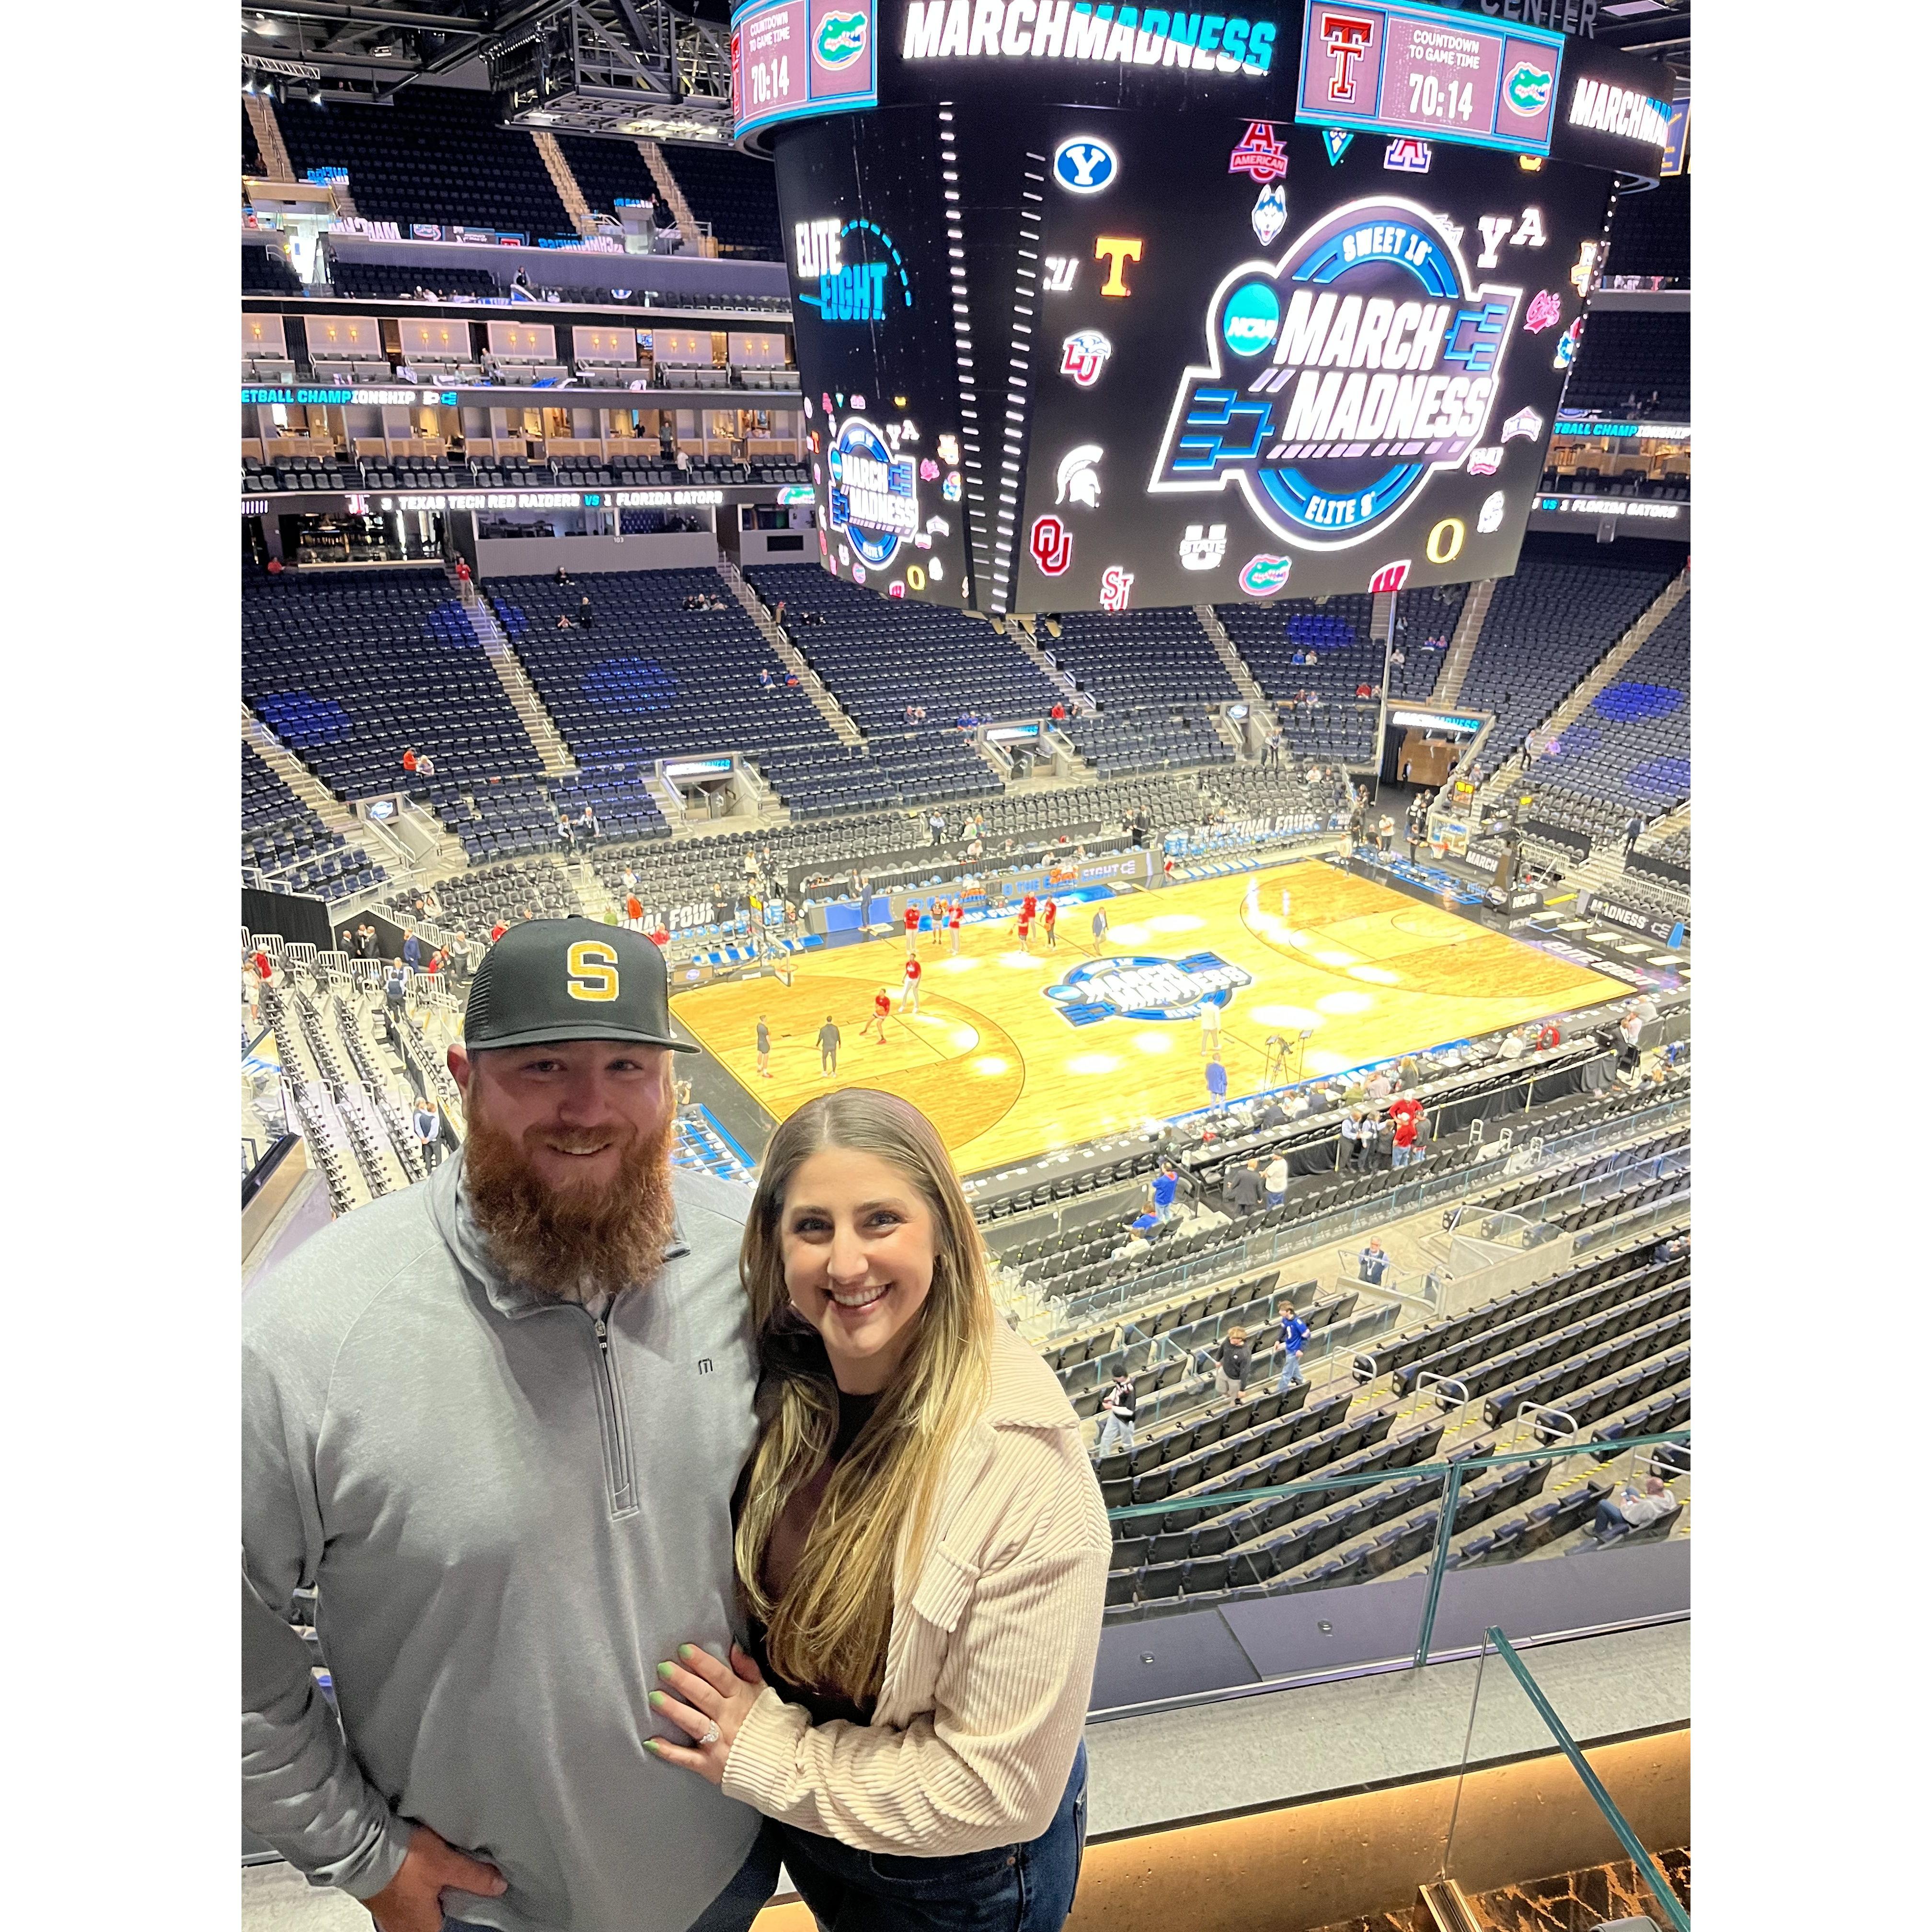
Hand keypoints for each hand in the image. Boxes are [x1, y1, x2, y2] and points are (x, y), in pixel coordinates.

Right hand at [362, 1824, 505, 1931]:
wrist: (364, 1848)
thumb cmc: (403, 1862)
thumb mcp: (447, 1865)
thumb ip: (474, 1877)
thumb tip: (499, 1886)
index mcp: (422, 1928)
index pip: (448, 1931)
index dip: (460, 1915)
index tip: (467, 1900)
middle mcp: (404, 1927)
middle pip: (432, 1921)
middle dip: (444, 1905)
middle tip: (456, 1886)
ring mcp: (389, 1915)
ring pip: (417, 1912)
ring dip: (428, 1898)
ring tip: (439, 1878)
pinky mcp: (380, 1899)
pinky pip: (403, 1901)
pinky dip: (414, 1891)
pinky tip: (418, 1874)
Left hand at [646, 1643, 767, 1786]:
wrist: (779, 1762)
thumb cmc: (766, 1722)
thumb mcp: (762, 1692)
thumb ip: (748, 1669)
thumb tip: (734, 1647)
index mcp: (740, 1698)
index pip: (720, 1676)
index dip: (703, 1663)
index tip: (684, 1649)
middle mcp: (728, 1718)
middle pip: (704, 1696)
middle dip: (683, 1681)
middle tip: (663, 1668)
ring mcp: (719, 1742)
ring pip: (694, 1724)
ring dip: (675, 1711)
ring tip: (654, 1697)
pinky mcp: (710, 1765)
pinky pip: (687, 1758)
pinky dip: (669, 1751)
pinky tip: (651, 1742)